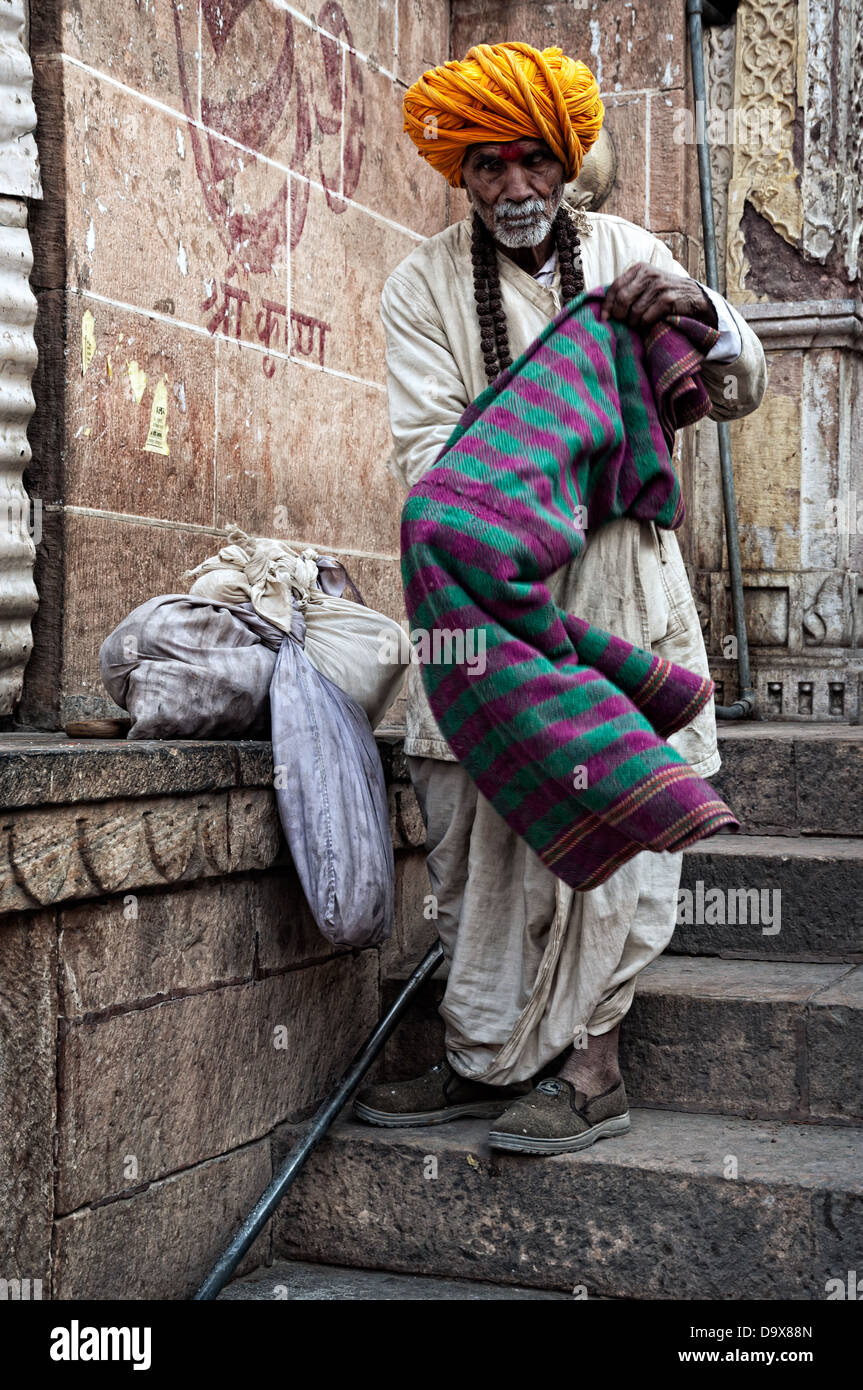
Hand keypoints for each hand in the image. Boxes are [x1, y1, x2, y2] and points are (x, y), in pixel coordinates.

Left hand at [600, 262, 717, 331]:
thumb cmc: (664, 294)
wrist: (693, 297)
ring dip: (633, 323)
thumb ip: (628, 290)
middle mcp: (649, 274)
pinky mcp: (668, 299)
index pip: (615, 286)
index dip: (607, 304)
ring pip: (634, 311)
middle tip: (623, 323)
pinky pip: (646, 317)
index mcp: (640, 269)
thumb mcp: (646, 285)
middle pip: (622, 298)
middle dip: (619, 315)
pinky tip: (648, 324)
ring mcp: (659, 285)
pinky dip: (644, 325)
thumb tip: (604, 309)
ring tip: (638, 324)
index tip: (604, 318)